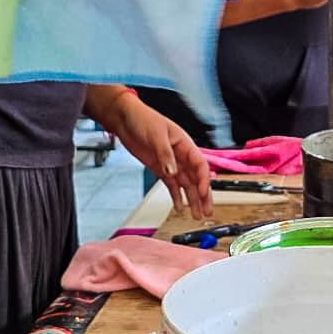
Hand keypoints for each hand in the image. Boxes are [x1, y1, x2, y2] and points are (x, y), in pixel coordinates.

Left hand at [108, 93, 212, 218]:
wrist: (125, 119)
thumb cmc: (143, 119)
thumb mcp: (156, 134)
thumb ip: (165, 154)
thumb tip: (172, 171)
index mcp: (185, 144)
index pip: (200, 165)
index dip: (203, 180)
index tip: (203, 193)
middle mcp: (181, 156)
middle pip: (196, 179)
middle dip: (203, 196)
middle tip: (206, 211)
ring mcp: (171, 163)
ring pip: (186, 185)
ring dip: (192, 200)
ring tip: (196, 214)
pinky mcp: (160, 169)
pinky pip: (172, 185)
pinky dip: (176, 196)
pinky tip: (179, 206)